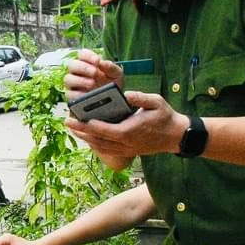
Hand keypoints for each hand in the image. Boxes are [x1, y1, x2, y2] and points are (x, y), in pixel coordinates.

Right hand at [63, 49, 123, 100]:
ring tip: (92, 84)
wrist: (114, 100)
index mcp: (88, 62)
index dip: (88, 56)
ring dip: (80, 80)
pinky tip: (87, 94)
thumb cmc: (113, 84)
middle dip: (83, 67)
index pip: (82, 54)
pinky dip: (78, 94)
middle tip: (95, 72)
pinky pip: (70, 94)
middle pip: (72, 64)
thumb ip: (111, 67)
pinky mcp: (72, 96)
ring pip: (68, 79)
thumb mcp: (116, 74)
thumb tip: (103, 63)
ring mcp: (74, 84)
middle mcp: (78, 72)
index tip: (97, 61)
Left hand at [66, 90, 185, 160]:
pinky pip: (107, 150)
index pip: (103, 130)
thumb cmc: (166, 117)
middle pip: (97, 140)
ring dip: (86, 138)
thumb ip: (140, 97)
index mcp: (129, 131)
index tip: (76, 118)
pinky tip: (88, 136)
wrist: (176, 136)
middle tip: (67, 122)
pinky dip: (95, 144)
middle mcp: (125, 143)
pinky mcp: (128, 151)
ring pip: (101, 147)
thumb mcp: (156, 102)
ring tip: (74, 129)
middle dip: (81, 131)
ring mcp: (126, 149)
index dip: (88, 125)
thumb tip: (126, 93)